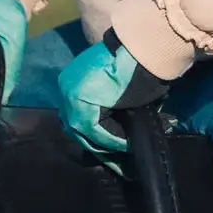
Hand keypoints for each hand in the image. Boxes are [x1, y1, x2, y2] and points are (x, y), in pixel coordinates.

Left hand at [57, 32, 169, 158]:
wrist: (145, 50)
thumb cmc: (139, 65)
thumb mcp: (120, 88)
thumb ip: (112, 107)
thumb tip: (119, 131)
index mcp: (75, 80)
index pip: (81, 116)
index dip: (99, 135)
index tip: (115, 149)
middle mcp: (67, 87)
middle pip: (79, 127)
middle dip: (100, 145)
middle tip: (118, 162)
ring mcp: (70, 95)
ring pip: (84, 132)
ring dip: (106, 145)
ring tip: (124, 157)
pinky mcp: (79, 104)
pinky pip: (94, 130)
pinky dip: (111, 139)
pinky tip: (127, 144)